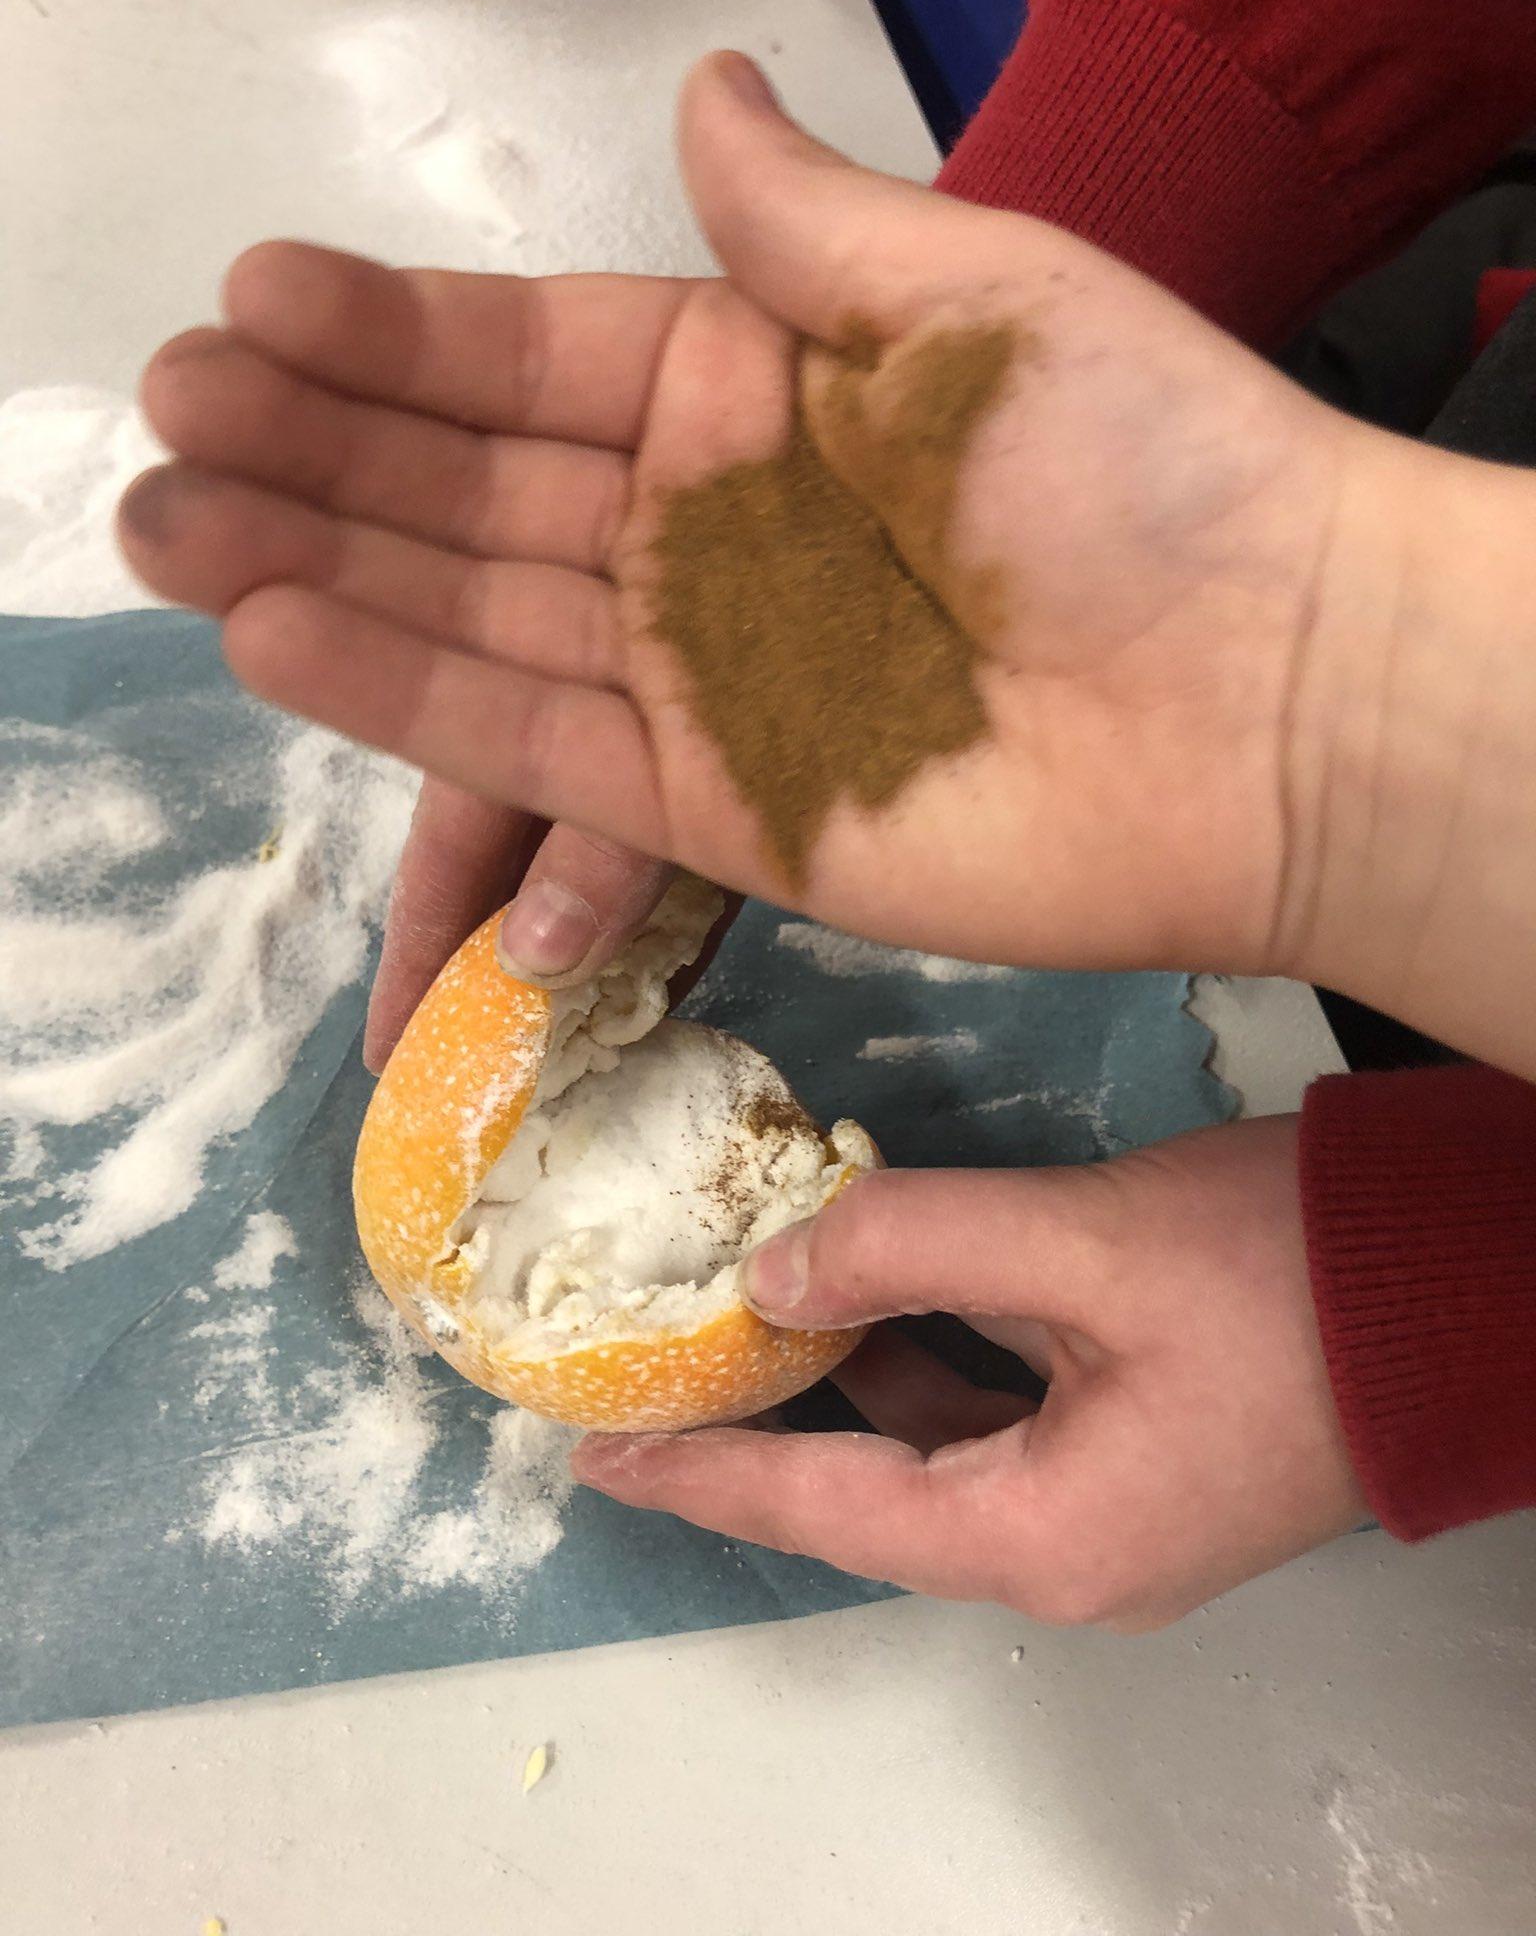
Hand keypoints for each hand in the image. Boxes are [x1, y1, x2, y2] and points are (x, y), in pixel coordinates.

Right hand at [118, 52, 1535, 1073]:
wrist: (1276, 696)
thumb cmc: (1144, 467)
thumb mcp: (973, 298)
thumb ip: (803, 226)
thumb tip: (699, 90)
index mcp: (757, 392)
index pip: (534, 357)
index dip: (394, 336)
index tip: (253, 303)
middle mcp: (705, 533)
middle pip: (474, 487)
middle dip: (317, 451)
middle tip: (163, 420)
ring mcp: (702, 679)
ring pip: (476, 614)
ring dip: (319, 567)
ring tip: (165, 524)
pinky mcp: (714, 815)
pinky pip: (538, 744)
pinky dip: (411, 694)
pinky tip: (279, 633)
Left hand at [574, 1118, 1367, 1628]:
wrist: (1466, 1286)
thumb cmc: (1292, 1278)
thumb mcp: (1084, 1244)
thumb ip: (913, 1244)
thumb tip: (774, 1267)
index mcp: (1047, 1536)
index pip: (827, 1512)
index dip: (705, 1479)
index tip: (599, 1458)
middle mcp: (1072, 1552)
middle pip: (871, 1495)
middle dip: (760, 1433)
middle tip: (654, 1379)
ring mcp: (1115, 1509)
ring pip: (934, 1451)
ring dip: (844, 1384)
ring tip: (744, 1318)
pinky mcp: (1142, 1454)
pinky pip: (999, 1420)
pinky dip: (926, 1358)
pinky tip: (879, 1286)